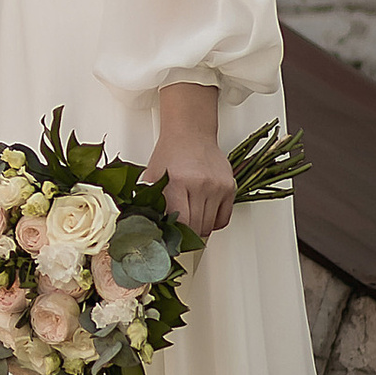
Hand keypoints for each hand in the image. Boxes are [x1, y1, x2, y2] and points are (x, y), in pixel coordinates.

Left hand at [147, 83, 235, 235]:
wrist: (190, 134)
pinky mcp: (229, 187)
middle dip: (186, 235)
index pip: (181, 224)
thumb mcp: (152, 178)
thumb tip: (146, 229)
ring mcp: (217, 186)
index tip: (169, 240)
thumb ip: (149, 204)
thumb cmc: (170, 155)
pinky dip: (213, 222)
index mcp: (177, 183)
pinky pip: (223, 219)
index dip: (175, 236)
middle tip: (178, 234)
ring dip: (199, 229)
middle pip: (196, 227)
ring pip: (210, 226)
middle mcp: (199, 185)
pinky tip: (203, 214)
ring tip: (189, 220)